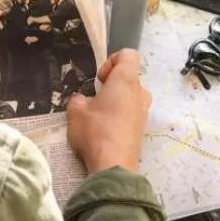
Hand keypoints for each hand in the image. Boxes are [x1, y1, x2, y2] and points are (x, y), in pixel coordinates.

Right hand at [66, 49, 150, 174]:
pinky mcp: (142, 128)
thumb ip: (78, 98)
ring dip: (115, 100)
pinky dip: (119, 115)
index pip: (128, 54)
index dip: (111, 61)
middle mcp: (140, 92)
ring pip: (130, 95)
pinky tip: (104, 130)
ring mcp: (144, 111)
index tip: (99, 79)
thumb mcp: (75, 111)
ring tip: (98, 116)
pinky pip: (131, 112)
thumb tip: (83, 100)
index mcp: (126, 80)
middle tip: (95, 98)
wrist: (113, 165)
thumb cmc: (95, 132)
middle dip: (111, 83)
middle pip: (129, 76)